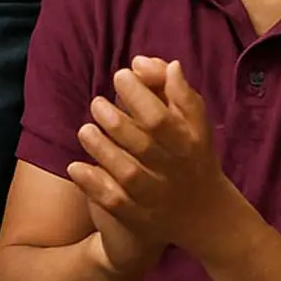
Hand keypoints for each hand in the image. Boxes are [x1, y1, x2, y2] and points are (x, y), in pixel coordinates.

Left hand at [67, 58, 243, 261]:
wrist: (205, 217)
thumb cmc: (193, 156)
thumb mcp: (193, 123)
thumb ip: (171, 89)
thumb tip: (142, 61)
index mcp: (190, 143)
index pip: (163, 118)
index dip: (140, 95)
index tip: (120, 74)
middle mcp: (174, 171)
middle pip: (145, 146)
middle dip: (118, 122)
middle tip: (97, 103)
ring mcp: (157, 197)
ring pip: (129, 175)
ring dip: (103, 151)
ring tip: (85, 129)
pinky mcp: (139, 219)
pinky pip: (114, 203)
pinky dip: (93, 186)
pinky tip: (75, 166)